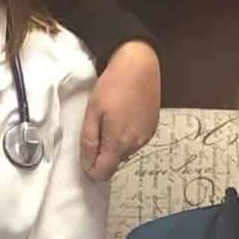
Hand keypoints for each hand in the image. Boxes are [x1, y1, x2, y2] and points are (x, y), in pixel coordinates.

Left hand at [81, 41, 161, 179]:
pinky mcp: (152, 128)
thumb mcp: (92, 112)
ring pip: (124, 152)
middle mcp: (135, 144)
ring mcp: (146, 137)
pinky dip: (126, 134)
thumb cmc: (114, 84)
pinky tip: (124, 115)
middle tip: (97, 127)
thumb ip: (89, 141)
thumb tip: (87, 164)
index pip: (103, 173)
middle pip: (114, 163)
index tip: (86, 152)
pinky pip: (134, 141)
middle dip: (102, 152)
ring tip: (111, 117)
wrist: (140, 65)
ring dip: (115, 143)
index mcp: (118, 142)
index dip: (91, 168)